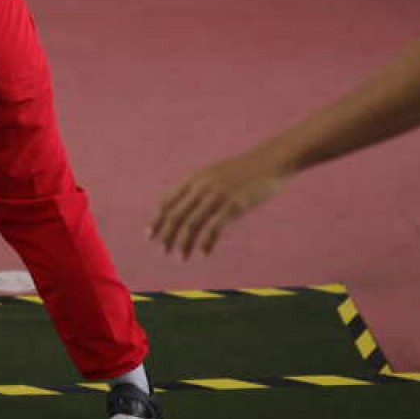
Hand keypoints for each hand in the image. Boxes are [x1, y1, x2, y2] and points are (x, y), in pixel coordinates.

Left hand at [150, 148, 291, 259]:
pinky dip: (206, 242)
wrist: (270, 161)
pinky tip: (203, 254)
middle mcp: (201, 185)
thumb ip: (201, 189)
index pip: (168, 201)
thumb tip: (189, 207)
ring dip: (184, 242)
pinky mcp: (233, 204)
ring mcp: (216, 194)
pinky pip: (214, 226)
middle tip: (162, 250)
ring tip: (181, 257)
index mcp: (194, 178)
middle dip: (167, 234)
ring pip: (192, 222)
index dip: (157, 219)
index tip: (149, 235)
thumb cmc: (244, 171)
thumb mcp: (216, 175)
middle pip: (176, 214)